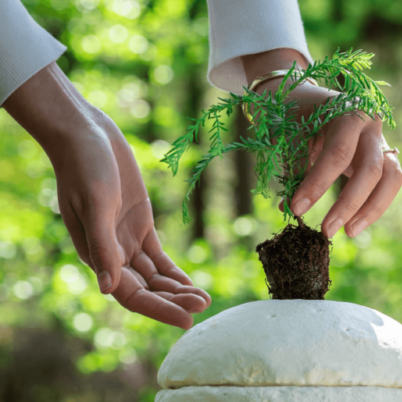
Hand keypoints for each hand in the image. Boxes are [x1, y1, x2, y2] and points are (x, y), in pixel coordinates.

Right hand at [4, 62, 209, 329]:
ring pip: (155, 275)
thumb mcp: (96, 204)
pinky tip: (190, 282)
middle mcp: (112, 252)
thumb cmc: (85, 166)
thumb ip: (103, 246)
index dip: (159, 309)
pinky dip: (173, 271)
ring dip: (177, 288)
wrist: (87, 134)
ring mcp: (126, 238)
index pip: (131, 294)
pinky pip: (158, 256)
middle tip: (204, 306)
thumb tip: (109, 290)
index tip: (187, 319)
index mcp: (97, 254)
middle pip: (147, 289)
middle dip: (174, 300)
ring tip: (203, 299)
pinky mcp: (139, 223)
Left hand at [242, 49, 401, 237]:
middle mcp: (372, 124)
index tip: (297, 209)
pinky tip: (354, 224)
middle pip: (370, 170)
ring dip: (371, 209)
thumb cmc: (295, 113)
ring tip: (348, 233)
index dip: (317, 184)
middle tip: (326, 231)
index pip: (337, 153)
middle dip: (347, 204)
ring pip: (390, 179)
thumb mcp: (291, 134)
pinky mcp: (384, 156)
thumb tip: (289, 209)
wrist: (306, 96)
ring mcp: (382, 140)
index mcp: (348, 110)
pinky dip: (374, 205)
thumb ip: (295, 168)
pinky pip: (388, 184)